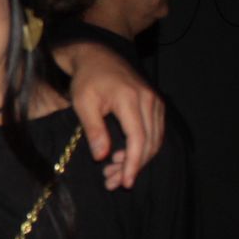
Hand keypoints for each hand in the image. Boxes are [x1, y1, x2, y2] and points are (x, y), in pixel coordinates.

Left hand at [61, 41, 164, 188]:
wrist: (98, 55)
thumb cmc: (87, 79)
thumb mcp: (83, 103)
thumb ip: (94, 129)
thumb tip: (101, 156)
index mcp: (130, 99)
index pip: (138, 138)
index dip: (133, 163)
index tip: (125, 182)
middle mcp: (149, 100)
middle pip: (149, 142)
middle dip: (134, 166)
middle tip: (113, 183)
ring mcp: (155, 101)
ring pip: (154, 139)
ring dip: (138, 159)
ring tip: (115, 174)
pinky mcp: (155, 104)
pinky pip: (154, 132)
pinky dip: (142, 148)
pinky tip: (123, 157)